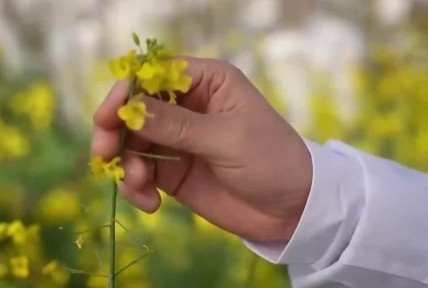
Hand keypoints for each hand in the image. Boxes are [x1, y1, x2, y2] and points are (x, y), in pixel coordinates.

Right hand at [91, 58, 311, 242]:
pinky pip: (141, 172)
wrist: (292, 208)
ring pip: (132, 142)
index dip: (126, 92)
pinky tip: (151, 204)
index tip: (107, 117)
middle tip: (104, 155)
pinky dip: (137, 186)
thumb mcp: (226, 138)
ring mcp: (178, 140)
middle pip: (134, 109)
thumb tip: (128, 109)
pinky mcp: (174, 171)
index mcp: (207, 82)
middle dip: (114, 131)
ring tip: (140, 185)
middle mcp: (188, 106)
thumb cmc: (271, 160)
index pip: (154, 74)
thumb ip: (176, 125)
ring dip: (125, 164)